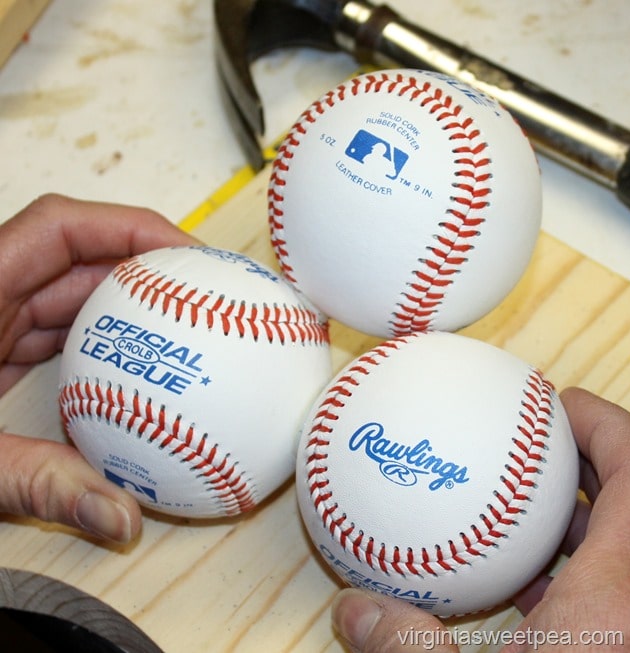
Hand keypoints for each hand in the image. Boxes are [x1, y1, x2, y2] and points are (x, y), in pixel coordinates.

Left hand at [0, 194, 199, 543]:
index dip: (129, 227)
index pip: (59, 229)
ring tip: (188, 326)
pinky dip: (103, 348)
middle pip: (79, 260)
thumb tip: (123, 517)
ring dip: (131, 310)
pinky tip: (138, 372)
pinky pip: (60, 337)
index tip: (187, 253)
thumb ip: (37, 485)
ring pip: (73, 299)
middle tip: (207, 292)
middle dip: (146, 269)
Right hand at [331, 388, 629, 651]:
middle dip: (581, 457)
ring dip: (579, 513)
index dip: (600, 422)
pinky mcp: (626, 648)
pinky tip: (528, 584)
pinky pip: (610, 586)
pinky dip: (575, 567)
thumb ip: (406, 647)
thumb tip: (352, 611)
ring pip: (624, 542)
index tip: (552, 401)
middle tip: (530, 439)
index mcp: (625, 597)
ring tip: (524, 501)